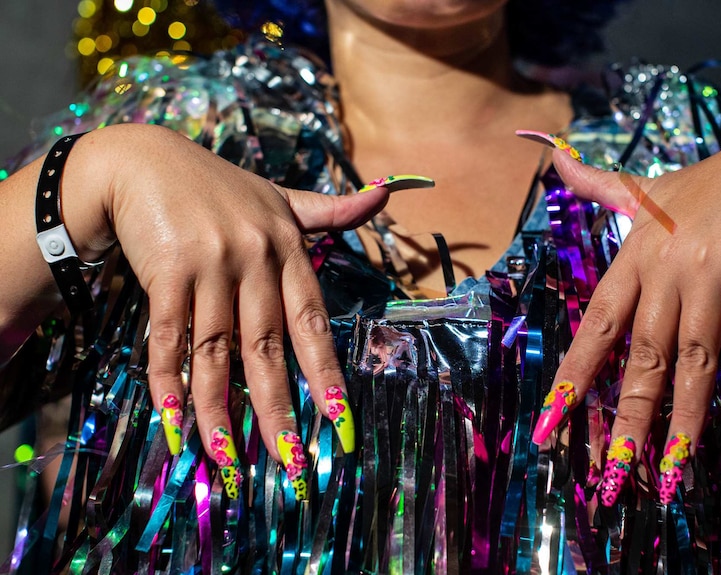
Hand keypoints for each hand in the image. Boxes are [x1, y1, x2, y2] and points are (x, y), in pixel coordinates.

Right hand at [64, 124, 392, 497]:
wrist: (145, 161)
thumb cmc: (219, 188)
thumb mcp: (279, 198)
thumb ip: (330, 210)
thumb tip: (386, 192)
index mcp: (287, 249)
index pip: (312, 322)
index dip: (325, 372)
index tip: (339, 419)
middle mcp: (254, 259)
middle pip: (267, 348)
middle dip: (279, 408)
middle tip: (291, 462)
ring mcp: (210, 266)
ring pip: (217, 352)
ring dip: (219, 410)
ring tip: (227, 459)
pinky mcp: (165, 272)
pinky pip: (169, 338)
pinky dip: (169, 382)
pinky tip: (174, 421)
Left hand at [527, 125, 720, 504]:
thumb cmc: (706, 185)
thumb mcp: (646, 189)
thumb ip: (597, 185)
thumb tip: (551, 156)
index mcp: (635, 255)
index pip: (597, 325)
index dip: (574, 375)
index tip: (551, 422)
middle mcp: (667, 270)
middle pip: (643, 356)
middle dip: (629, 418)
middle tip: (613, 474)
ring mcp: (712, 277)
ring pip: (694, 362)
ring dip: (683, 421)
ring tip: (670, 474)